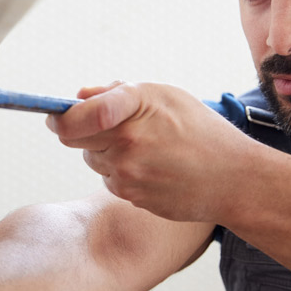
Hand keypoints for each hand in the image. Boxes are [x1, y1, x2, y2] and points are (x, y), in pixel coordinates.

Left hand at [46, 82, 257, 222]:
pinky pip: (109, 179)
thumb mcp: (164, 95)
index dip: (60, 115)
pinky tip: (152, 166)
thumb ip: (115, 94)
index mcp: (134, 108)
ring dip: (105, 151)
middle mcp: (126, 142)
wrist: (235, 179)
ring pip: (91, 158)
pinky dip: (120, 171)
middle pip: (73, 137)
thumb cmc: (201, 131)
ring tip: (145, 146)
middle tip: (111, 124)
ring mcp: (127, 173)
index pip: (77, 115)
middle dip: (82, 129)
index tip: (56, 115)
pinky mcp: (130, 196)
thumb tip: (78, 96)